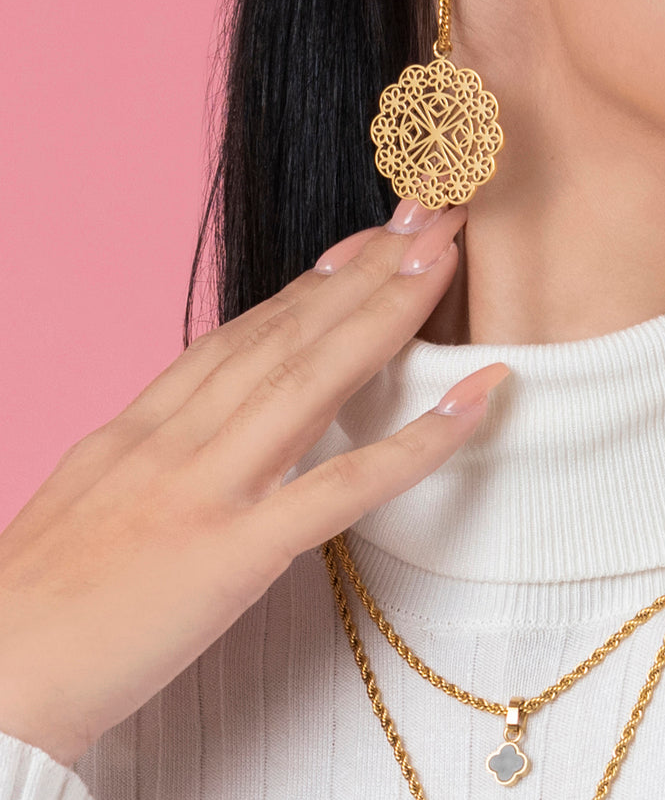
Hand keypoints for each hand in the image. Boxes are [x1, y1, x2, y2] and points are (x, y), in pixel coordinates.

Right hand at [0, 199, 507, 767]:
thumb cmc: (34, 599)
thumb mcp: (91, 491)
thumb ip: (153, 446)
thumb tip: (200, 417)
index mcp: (143, 423)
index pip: (244, 335)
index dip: (311, 284)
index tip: (362, 243)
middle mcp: (177, 437)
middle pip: (288, 334)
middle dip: (365, 270)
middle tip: (427, 216)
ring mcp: (207, 489)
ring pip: (313, 380)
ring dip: (388, 313)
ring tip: (444, 259)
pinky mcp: (232, 555)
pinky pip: (342, 490)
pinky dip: (415, 443)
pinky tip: (470, 402)